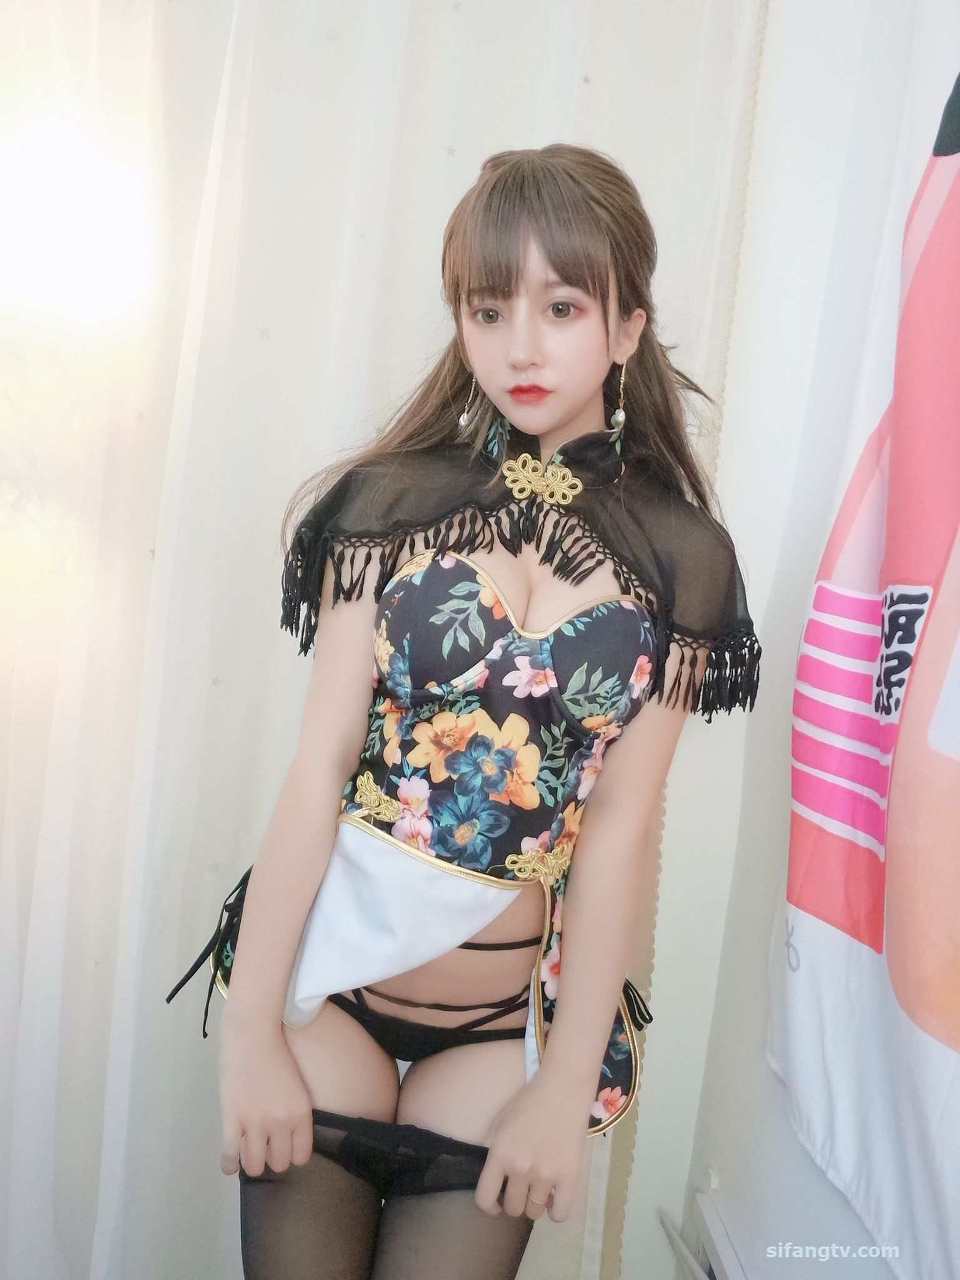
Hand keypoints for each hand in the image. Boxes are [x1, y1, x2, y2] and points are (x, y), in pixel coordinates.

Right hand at [218, 1010, 314, 1177]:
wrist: (253, 1034)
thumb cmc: (277, 1053)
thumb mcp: (297, 1086)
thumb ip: (293, 1113)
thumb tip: (285, 1136)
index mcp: (301, 1113)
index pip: (302, 1156)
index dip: (291, 1154)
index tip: (284, 1147)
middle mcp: (282, 1123)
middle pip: (280, 1164)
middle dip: (272, 1158)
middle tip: (265, 1147)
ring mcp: (256, 1123)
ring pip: (256, 1167)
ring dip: (252, 1162)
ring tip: (248, 1152)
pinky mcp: (233, 1119)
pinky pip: (230, 1156)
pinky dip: (230, 1164)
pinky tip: (231, 1163)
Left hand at [474, 1071, 586, 1222]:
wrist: (562, 1088)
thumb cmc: (528, 1101)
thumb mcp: (499, 1123)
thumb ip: (494, 1151)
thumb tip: (495, 1177)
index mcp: (500, 1154)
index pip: (484, 1199)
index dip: (489, 1207)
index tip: (496, 1204)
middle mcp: (521, 1168)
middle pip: (513, 1208)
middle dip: (514, 1203)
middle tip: (521, 1191)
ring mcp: (546, 1174)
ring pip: (535, 1212)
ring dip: (535, 1204)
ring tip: (539, 1190)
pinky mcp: (570, 1176)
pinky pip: (561, 1214)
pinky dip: (556, 1211)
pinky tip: (555, 1197)